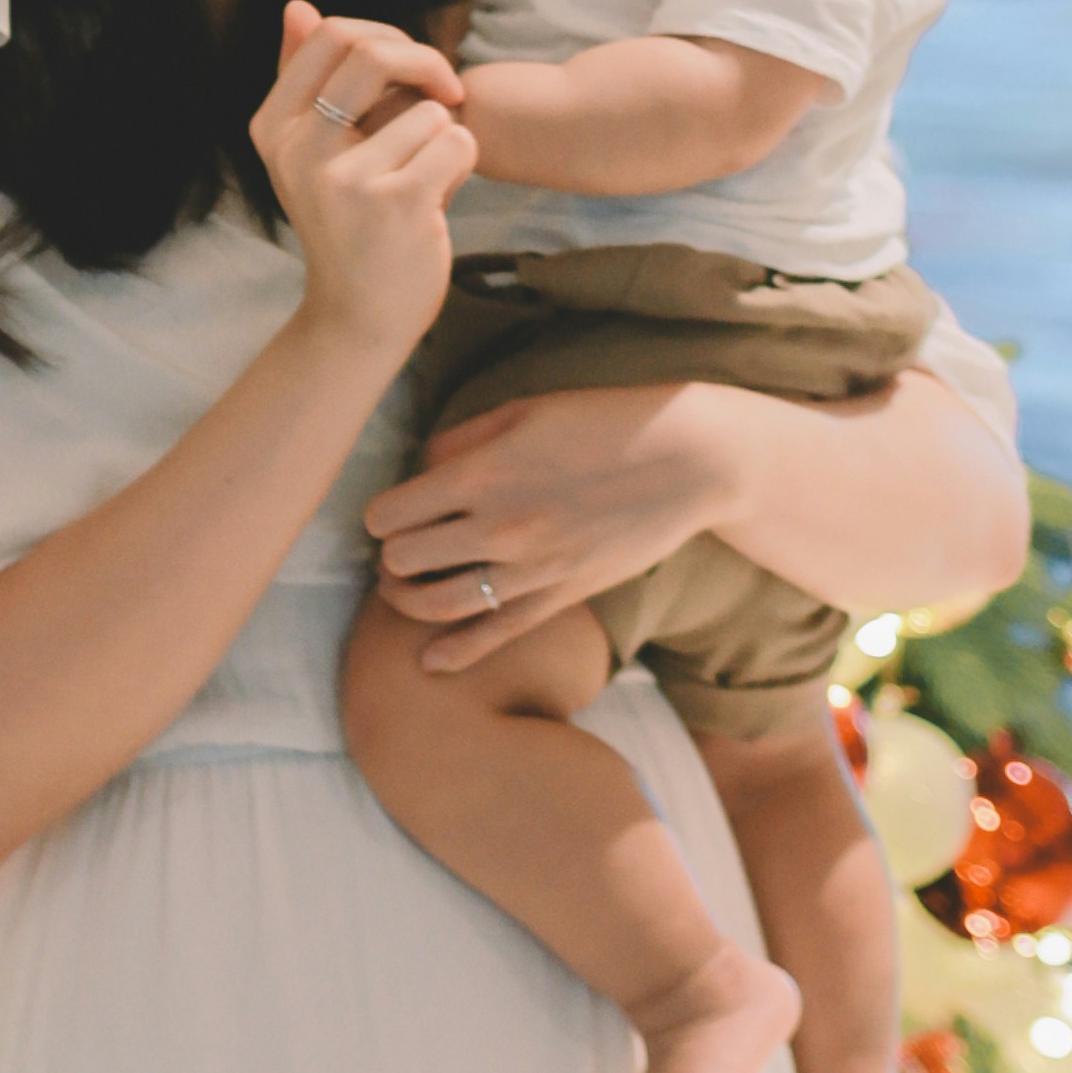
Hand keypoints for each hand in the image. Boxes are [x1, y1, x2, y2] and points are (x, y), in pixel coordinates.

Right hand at [252, 0, 473, 369]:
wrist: (358, 316)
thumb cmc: (346, 224)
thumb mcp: (309, 153)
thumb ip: (304, 79)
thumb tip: (298, 6)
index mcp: (272, 127)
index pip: (331, 34)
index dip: (386, 39)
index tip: (411, 73)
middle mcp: (298, 150)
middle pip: (374, 53)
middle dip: (427, 64)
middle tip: (449, 94)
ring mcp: (344, 178)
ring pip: (428, 108)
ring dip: (444, 136)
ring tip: (424, 178)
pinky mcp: (395, 203)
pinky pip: (456, 143)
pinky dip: (462, 166)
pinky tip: (439, 199)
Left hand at [364, 370, 736, 676]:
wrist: (692, 460)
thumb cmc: (605, 421)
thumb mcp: (524, 410)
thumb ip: (460, 441)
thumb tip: (417, 472)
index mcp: (483, 472)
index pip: (390, 514)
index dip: (380, 516)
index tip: (391, 512)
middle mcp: (500, 526)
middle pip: (403, 561)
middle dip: (391, 554)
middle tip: (399, 546)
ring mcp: (533, 567)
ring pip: (438, 605)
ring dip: (408, 599)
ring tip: (403, 587)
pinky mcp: (563, 594)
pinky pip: (497, 634)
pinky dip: (456, 653)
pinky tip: (429, 662)